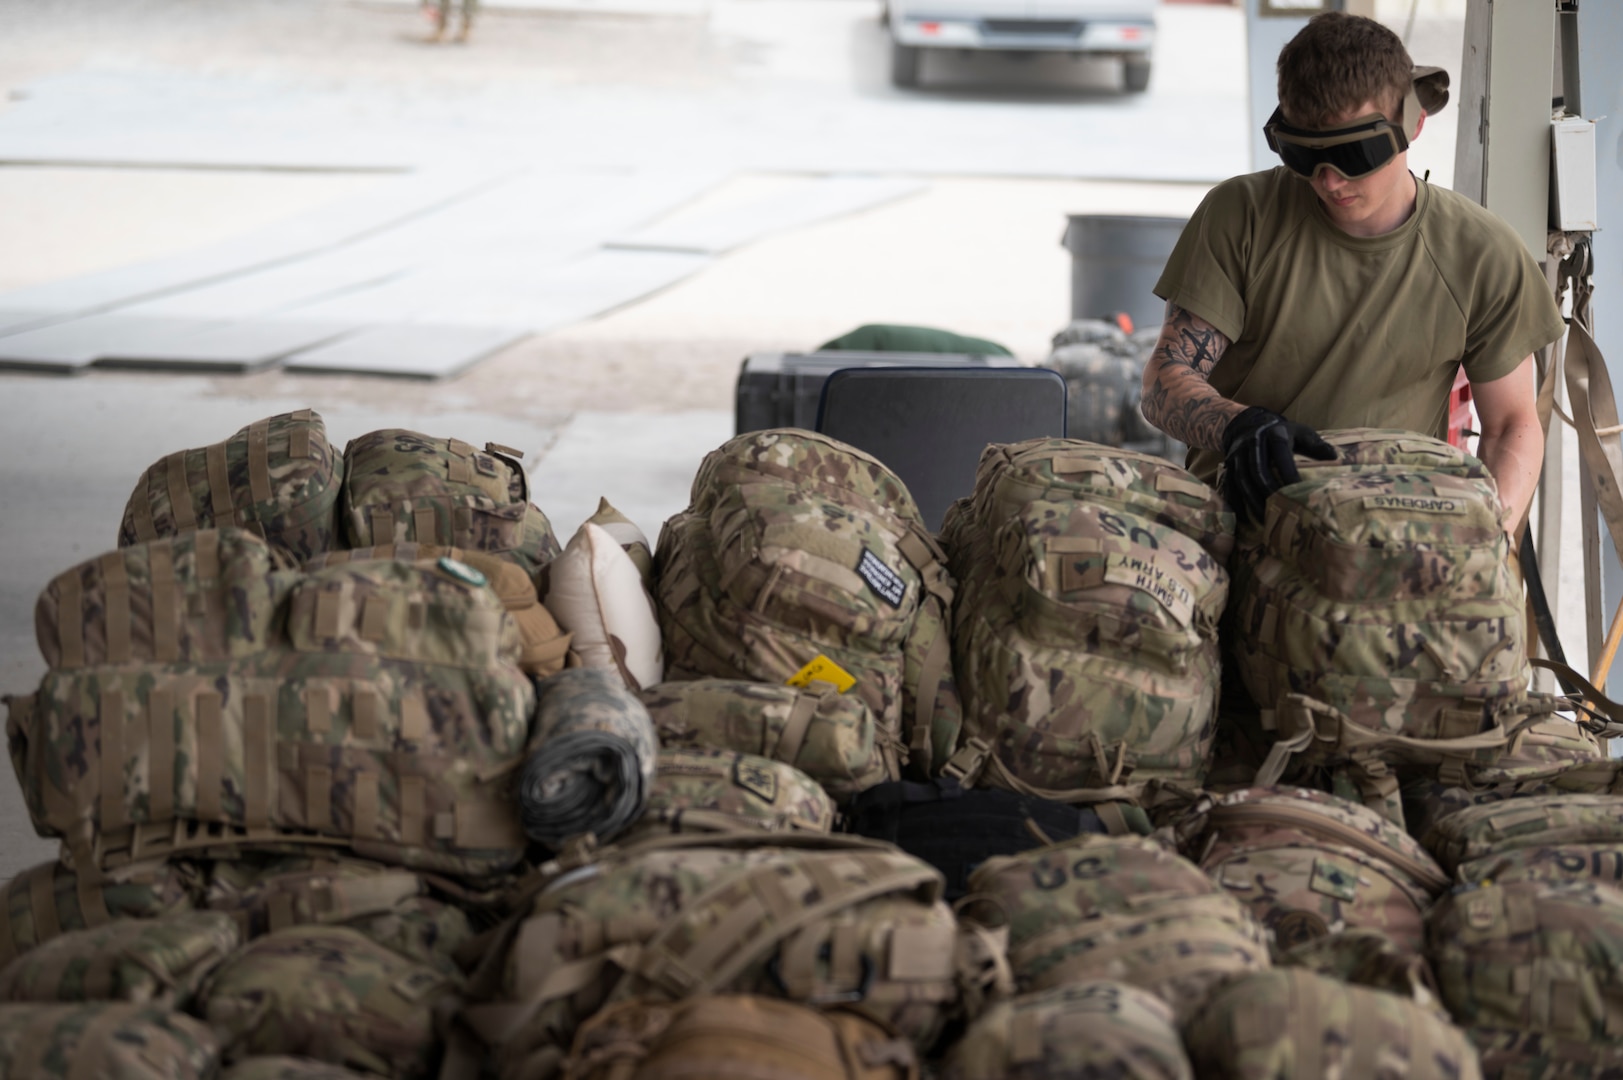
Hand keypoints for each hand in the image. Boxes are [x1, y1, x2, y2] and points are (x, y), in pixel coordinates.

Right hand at [1221, 406, 1335, 522]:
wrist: (1246, 423)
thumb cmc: (1280, 432)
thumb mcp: (1300, 431)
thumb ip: (1316, 444)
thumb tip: (1335, 457)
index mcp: (1275, 434)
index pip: (1281, 456)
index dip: (1289, 474)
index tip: (1299, 491)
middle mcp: (1253, 443)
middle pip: (1258, 471)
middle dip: (1268, 492)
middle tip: (1280, 510)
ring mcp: (1238, 454)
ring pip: (1243, 480)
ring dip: (1253, 500)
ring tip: (1265, 518)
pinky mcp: (1229, 465)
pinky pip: (1229, 485)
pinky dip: (1235, 501)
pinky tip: (1244, 517)